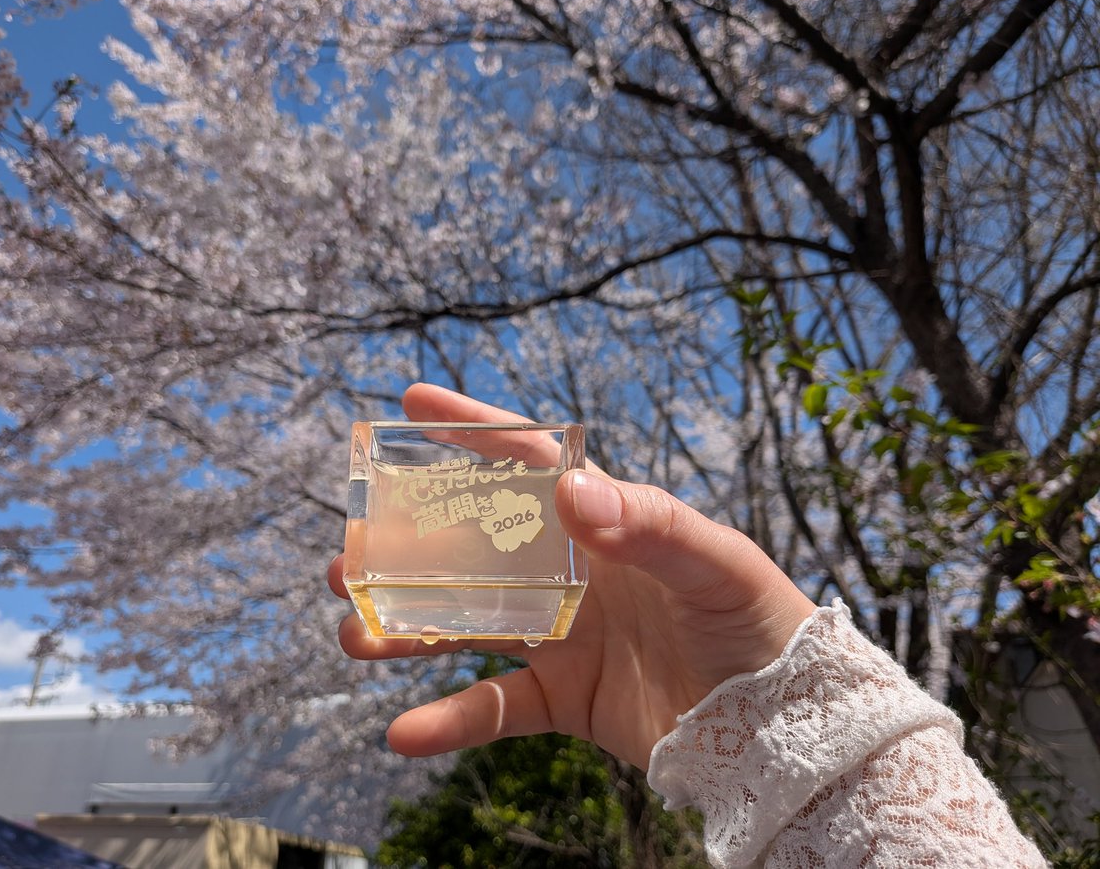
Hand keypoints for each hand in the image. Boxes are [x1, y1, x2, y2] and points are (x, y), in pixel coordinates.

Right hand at [328, 384, 814, 769]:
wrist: (784, 723)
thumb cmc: (760, 623)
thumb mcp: (716, 563)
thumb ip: (652, 524)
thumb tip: (574, 494)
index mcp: (603, 524)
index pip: (527, 466)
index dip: (472, 432)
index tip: (413, 402)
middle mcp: (569, 574)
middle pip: (470, 551)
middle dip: (407, 549)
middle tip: (350, 555)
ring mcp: (561, 638)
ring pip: (463, 627)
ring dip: (403, 631)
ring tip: (350, 634)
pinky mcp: (564, 700)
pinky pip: (493, 710)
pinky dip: (448, 722)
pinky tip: (403, 731)